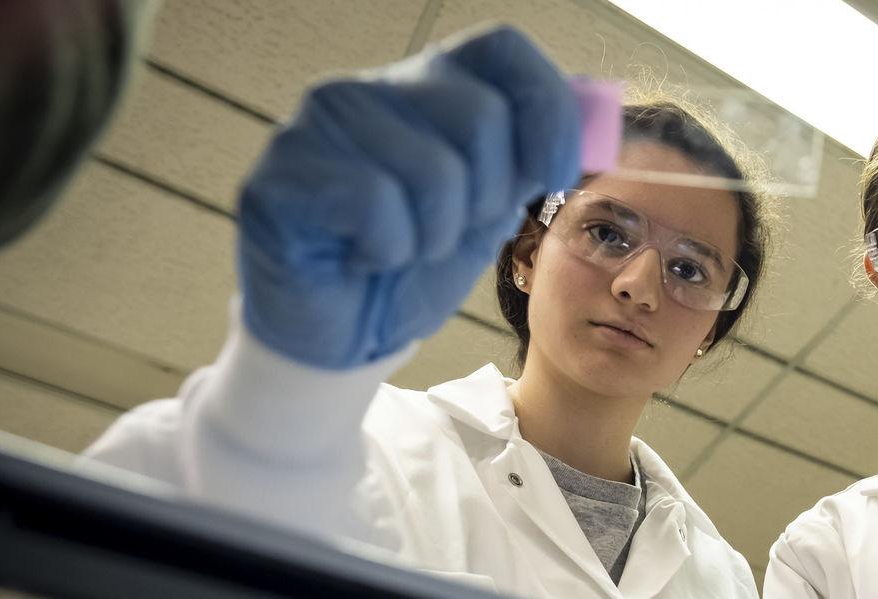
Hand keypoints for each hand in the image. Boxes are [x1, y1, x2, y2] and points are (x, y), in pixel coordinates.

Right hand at [237, 25, 579, 368]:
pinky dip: (390, 249)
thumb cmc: (416, 265)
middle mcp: (369, 86)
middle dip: (487, 196)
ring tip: (403, 247)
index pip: (504, 48)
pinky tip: (364, 256)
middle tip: (448, 231)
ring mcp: (318, 123)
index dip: (548, 110)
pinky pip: (377, 203)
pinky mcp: (280, 172)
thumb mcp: (491, 206)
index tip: (557, 174)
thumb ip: (532, 153)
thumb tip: (596, 116)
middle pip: (481, 114)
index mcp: (426, 83)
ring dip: (436, 234)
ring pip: (433, 168)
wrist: (346, 335)